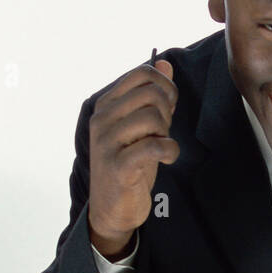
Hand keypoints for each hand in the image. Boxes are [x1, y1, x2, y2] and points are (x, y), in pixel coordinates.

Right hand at [87, 57, 179, 254]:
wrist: (112, 209)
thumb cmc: (129, 165)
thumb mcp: (141, 127)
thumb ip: (151, 96)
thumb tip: (164, 63)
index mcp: (106, 105)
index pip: (142, 74)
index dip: (165, 87)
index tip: (168, 108)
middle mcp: (102, 119)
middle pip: (151, 93)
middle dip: (167, 111)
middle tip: (162, 132)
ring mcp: (107, 142)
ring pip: (152, 117)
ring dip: (166, 132)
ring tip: (159, 146)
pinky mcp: (118, 165)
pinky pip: (153, 146)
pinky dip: (169, 150)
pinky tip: (167, 157)